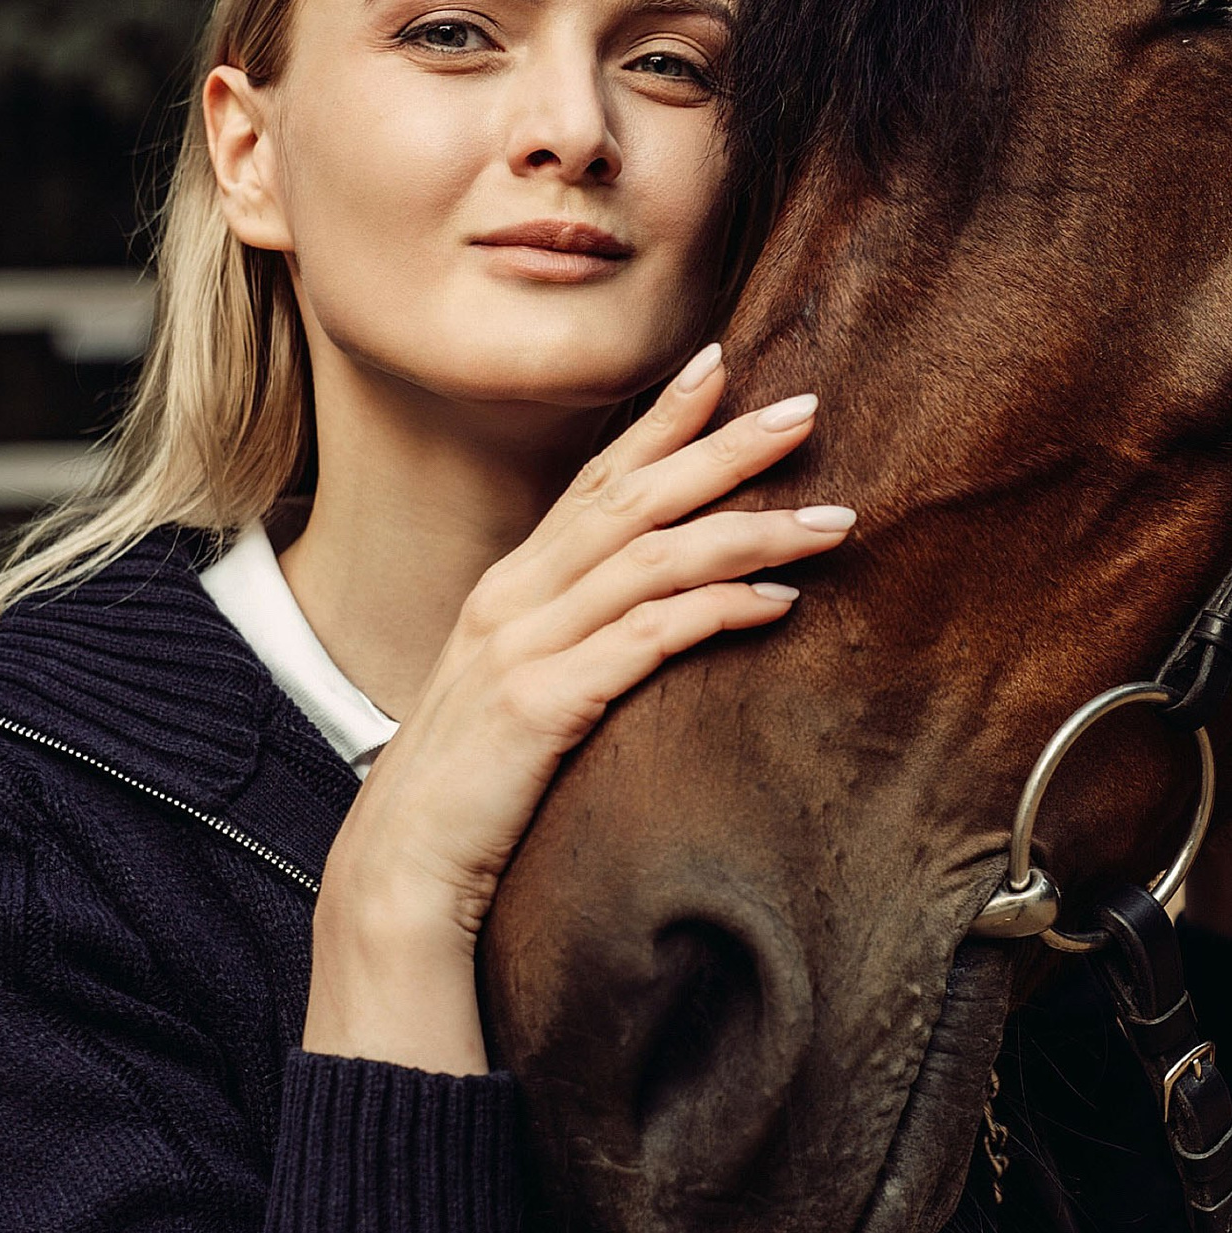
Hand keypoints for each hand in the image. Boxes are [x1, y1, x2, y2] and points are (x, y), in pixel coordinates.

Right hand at [303, 346, 847, 1069]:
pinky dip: (717, 611)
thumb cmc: (473, 785)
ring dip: (749, 530)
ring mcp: (525, 646)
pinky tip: (778, 604)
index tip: (720, 364)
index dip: (658, 420)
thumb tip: (648, 615)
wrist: (401, 868)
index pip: (596, 479)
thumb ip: (572, 640)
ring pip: (652, 558)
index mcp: (511, 586)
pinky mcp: (542, 704)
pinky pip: (648, 638)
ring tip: (831, 518)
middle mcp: (515, 597)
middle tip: (806, 410)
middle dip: (722, 448)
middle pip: (633, 499)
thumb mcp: (520, 689)